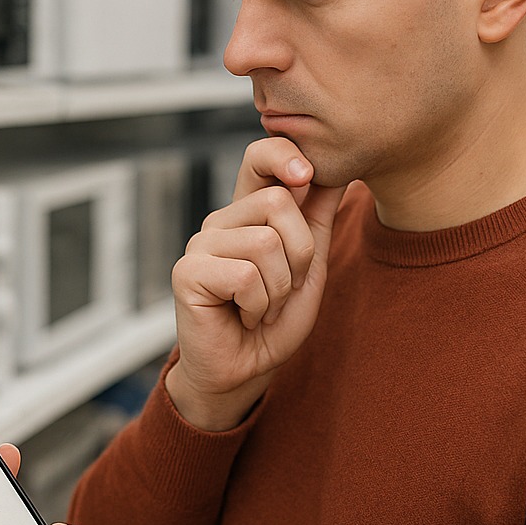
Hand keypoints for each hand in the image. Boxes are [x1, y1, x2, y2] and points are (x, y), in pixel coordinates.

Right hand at [168, 137, 346, 429]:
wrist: (246, 370)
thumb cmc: (274, 320)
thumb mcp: (309, 264)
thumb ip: (316, 217)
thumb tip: (337, 170)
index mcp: (247, 213)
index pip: (259, 157)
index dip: (284, 154)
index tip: (307, 176)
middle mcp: (220, 221)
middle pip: (278, 202)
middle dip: (300, 255)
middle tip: (282, 288)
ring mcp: (200, 245)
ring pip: (266, 242)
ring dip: (279, 288)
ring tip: (262, 306)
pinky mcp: (188, 272)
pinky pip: (245, 275)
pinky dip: (259, 305)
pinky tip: (245, 317)